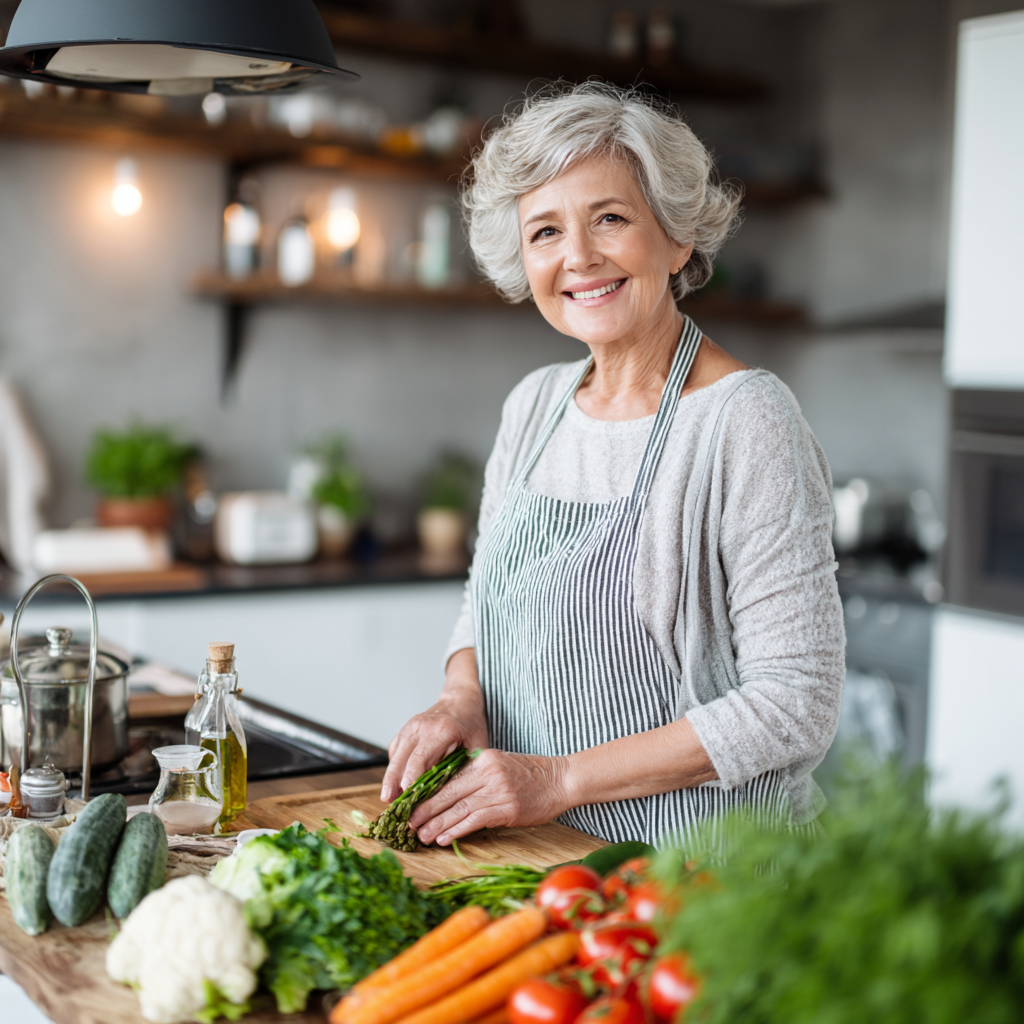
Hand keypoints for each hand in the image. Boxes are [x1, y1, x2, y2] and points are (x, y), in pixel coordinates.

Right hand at [380, 649, 487, 802]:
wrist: (461, 700)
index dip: (411, 780)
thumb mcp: (477, 745)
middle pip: (402, 759)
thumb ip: (467, 766)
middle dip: (394, 783)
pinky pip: (395, 751)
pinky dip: (393, 767)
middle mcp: (422, 727)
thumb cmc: (471, 724)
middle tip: (391, 804)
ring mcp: (410, 727)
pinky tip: (393, 783)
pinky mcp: (404, 730)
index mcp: (442, 730)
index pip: (420, 759)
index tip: (407, 799)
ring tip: (387, 798)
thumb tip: (457, 795)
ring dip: (389, 778)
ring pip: (395, 756)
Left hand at [408, 748, 571, 845]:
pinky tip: (443, 838)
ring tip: (420, 835)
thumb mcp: (500, 766)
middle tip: (407, 822)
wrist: (562, 779)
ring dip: (436, 824)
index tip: (411, 804)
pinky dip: (456, 830)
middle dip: (424, 809)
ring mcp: (497, 790)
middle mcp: (487, 772)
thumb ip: (476, 776)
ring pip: (458, 808)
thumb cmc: (532, 775)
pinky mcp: (507, 808)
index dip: (427, 792)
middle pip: (447, 792)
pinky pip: (474, 820)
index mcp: (482, 758)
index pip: (448, 776)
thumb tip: (449, 795)